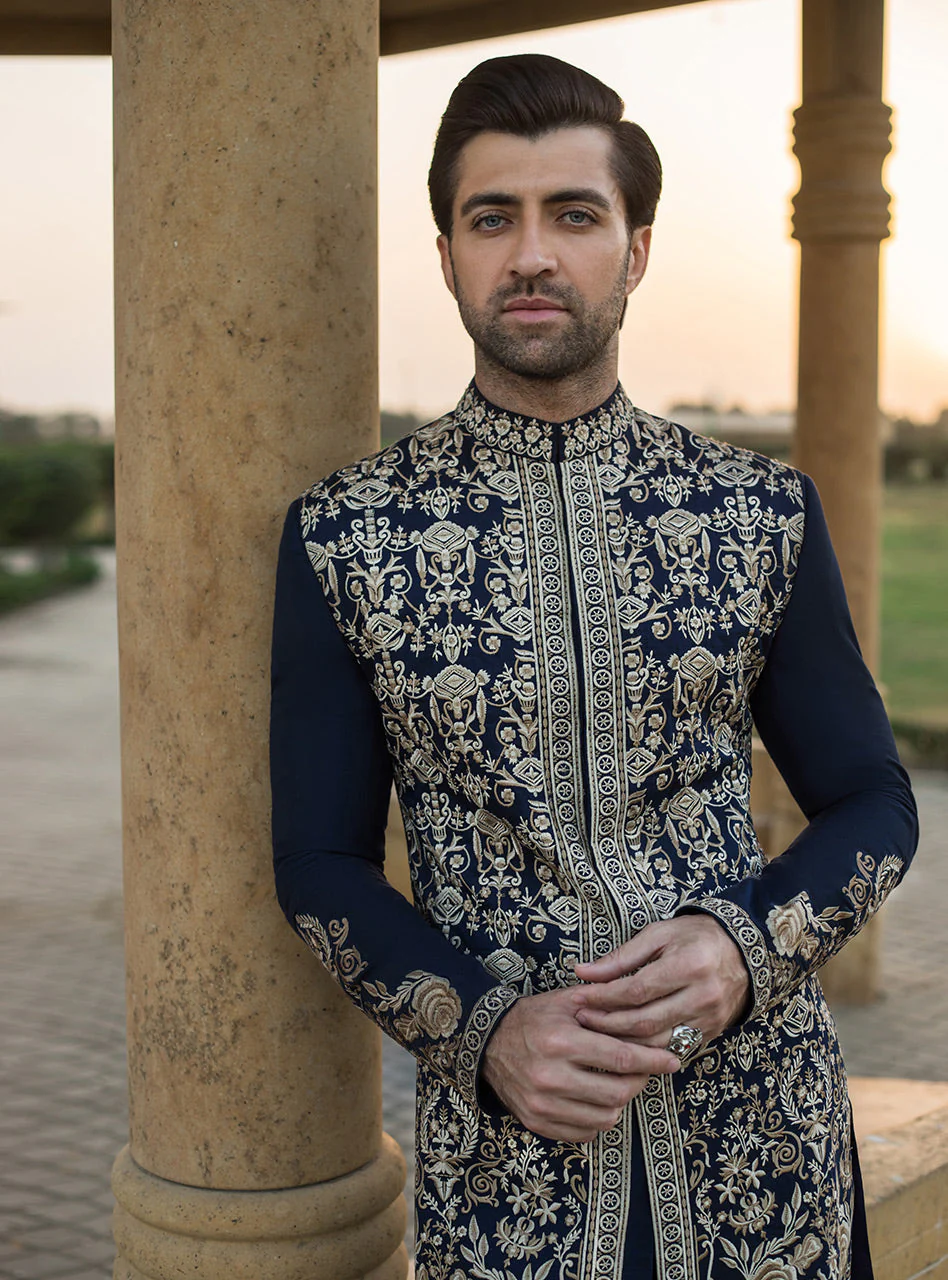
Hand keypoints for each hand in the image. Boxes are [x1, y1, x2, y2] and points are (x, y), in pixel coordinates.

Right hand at [481, 985, 680, 1142]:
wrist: (486, 1043)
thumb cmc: (532, 1018)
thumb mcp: (565, 1001)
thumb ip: (605, 1006)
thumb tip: (649, 1015)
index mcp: (561, 1042)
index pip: (621, 1059)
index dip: (653, 1061)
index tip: (672, 1060)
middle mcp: (551, 1077)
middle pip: (618, 1093)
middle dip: (640, 1082)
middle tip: (645, 1070)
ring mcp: (542, 1105)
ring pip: (605, 1118)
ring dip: (620, 1102)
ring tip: (619, 1083)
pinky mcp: (537, 1123)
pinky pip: (584, 1133)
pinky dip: (598, 1119)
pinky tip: (596, 1099)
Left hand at [573, 915, 750, 1050]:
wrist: (742, 953)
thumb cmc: (694, 938)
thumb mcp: (658, 935)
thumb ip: (621, 957)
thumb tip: (583, 972)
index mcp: (689, 965)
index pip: (637, 990)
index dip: (604, 997)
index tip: (579, 996)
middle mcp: (702, 996)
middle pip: (645, 1021)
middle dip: (608, 1022)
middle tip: (582, 1018)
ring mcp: (709, 1019)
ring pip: (658, 1042)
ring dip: (623, 1041)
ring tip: (597, 1032)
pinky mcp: (710, 1033)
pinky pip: (672, 1048)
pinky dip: (646, 1050)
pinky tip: (625, 1043)